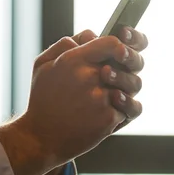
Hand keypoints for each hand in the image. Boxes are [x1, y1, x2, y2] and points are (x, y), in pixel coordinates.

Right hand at [0, 34, 140, 174]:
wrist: (40, 139)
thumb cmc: (42, 100)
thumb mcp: (42, 65)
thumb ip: (65, 43)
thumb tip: (90, 35)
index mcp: (74, 60)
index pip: (112, 42)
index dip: (121, 45)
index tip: (120, 51)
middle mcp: (90, 76)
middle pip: (128, 63)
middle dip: (130, 66)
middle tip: (124, 74)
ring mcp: (101, 98)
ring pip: (133, 86)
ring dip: (127, 89)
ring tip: (113, 95)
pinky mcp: (108, 118)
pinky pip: (130, 109)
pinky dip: (123, 111)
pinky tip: (111, 112)